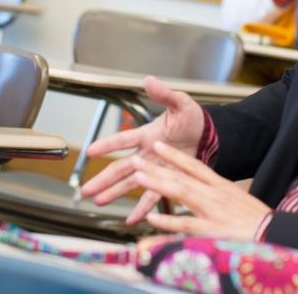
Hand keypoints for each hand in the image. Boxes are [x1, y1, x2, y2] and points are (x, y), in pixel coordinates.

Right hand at [79, 76, 206, 223]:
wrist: (211, 136)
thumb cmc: (193, 118)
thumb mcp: (180, 104)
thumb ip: (164, 94)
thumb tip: (149, 80)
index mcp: (148, 134)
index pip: (123, 140)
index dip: (107, 145)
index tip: (90, 151)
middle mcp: (147, 154)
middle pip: (121, 168)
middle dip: (103, 179)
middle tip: (85, 189)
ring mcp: (156, 169)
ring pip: (131, 183)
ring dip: (115, 193)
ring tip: (98, 201)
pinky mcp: (168, 180)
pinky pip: (153, 196)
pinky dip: (143, 208)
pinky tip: (132, 218)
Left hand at [128, 140, 269, 240]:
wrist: (277, 235)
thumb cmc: (259, 222)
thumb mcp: (238, 203)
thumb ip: (220, 197)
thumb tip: (205, 194)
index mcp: (222, 186)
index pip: (194, 166)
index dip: (174, 155)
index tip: (157, 144)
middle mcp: (215, 194)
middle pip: (181, 176)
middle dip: (157, 166)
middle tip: (135, 159)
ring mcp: (213, 210)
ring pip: (182, 192)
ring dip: (158, 184)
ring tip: (139, 177)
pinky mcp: (214, 229)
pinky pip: (187, 223)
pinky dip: (169, 220)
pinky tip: (151, 218)